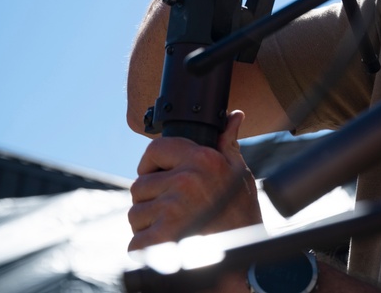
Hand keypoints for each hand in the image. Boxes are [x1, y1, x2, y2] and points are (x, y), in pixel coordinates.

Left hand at [128, 111, 262, 250]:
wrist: (244, 262)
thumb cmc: (242, 218)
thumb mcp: (239, 176)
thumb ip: (227, 145)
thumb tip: (233, 117)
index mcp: (203, 160)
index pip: (156, 148)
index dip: (154, 163)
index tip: (160, 175)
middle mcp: (185, 181)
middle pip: (141, 185)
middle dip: (151, 199)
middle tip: (174, 211)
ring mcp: (170, 211)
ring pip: (136, 213)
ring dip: (148, 225)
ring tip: (174, 230)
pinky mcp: (159, 240)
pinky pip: (136, 242)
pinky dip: (147, 249)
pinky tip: (169, 246)